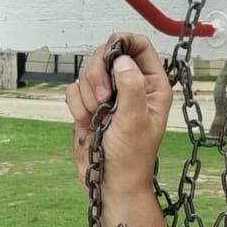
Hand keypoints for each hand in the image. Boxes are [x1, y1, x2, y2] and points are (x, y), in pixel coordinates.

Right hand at [66, 34, 172, 198]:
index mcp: (152, 85)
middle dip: (98, 74)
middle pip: (107, 54)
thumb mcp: (135, 120)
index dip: (122, 43)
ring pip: (87, 73)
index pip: (139, 45)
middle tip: (103, 99)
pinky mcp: (89, 106)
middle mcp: (130, 85)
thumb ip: (131, 87)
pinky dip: (77, 106)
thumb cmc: (131, 157)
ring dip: (87, 95)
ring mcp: (108, 95)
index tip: (109, 55)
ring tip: (98, 117)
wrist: (111, 183)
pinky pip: (74, 90)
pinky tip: (88, 123)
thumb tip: (121, 60)